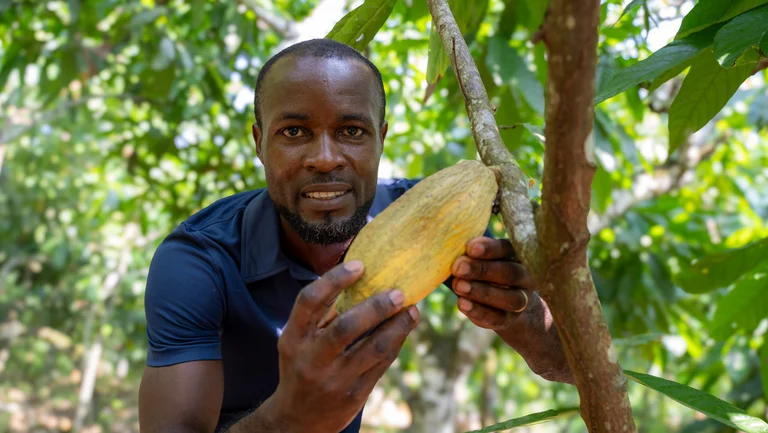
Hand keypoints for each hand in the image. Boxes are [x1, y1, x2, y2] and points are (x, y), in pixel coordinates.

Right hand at [266, 260, 418, 432]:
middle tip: (399, 292)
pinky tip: (404, 328)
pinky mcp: (354, 394)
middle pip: (346, 327)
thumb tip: (359, 275)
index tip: (359, 265)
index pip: (310, 301)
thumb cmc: (302, 365)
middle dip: (377, 307)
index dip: (334, 279)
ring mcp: (334, 378)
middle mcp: (312, 358)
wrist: (298, 419)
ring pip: (374, 348)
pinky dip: (396, 342)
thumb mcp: (298, 339)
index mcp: (294, 337)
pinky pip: (382, 364)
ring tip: (412, 309)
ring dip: (397, 325)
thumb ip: (321, 314)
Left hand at [450, 237, 573, 383]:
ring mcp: (521, 300)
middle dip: (482, 270)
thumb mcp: (479, 260)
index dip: (490, 248)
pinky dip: (479, 312)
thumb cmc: (484, 273)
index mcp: (516, 256)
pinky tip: (462, 304)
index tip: (470, 247)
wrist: (506, 304)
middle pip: (510, 272)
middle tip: (458, 267)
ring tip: (458, 286)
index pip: (507, 249)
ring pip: (509, 298)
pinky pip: (498, 318)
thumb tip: (442, 248)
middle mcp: (524, 277)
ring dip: (482, 292)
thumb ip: (467, 255)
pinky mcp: (510, 319)